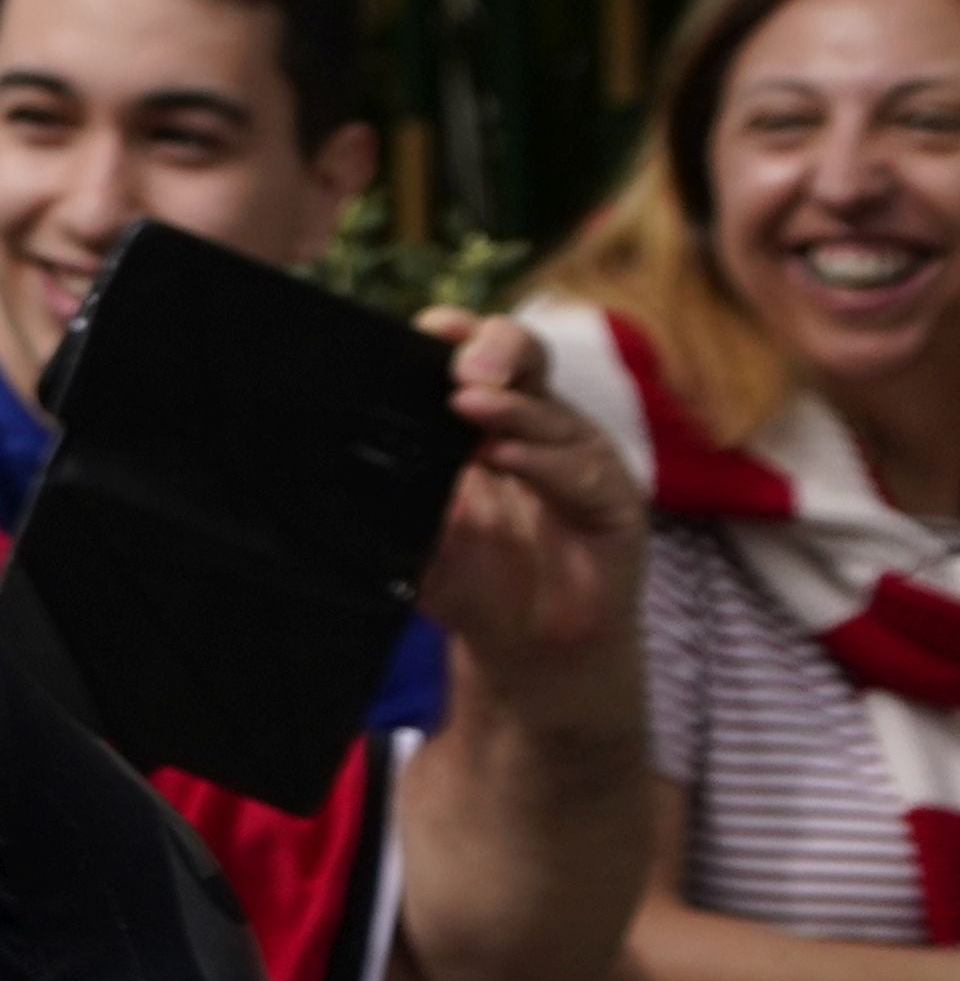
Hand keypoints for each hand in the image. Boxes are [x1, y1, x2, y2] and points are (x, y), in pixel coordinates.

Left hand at [421, 308, 647, 687]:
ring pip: (553, 413)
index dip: (458, 335)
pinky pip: (581, 472)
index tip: (428, 328)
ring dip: (509, 408)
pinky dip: (542, 462)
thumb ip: (405, 505)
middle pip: (527, 359)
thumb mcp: (423, 542)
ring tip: (465, 405)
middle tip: (457, 365)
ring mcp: (580, 460)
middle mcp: (538, 429)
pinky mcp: (613, 503)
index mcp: (488, 424)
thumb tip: (367, 468)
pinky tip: (506, 458)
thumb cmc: (476, 583)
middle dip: (495, 347)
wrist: (530, 651)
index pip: (476, 358)